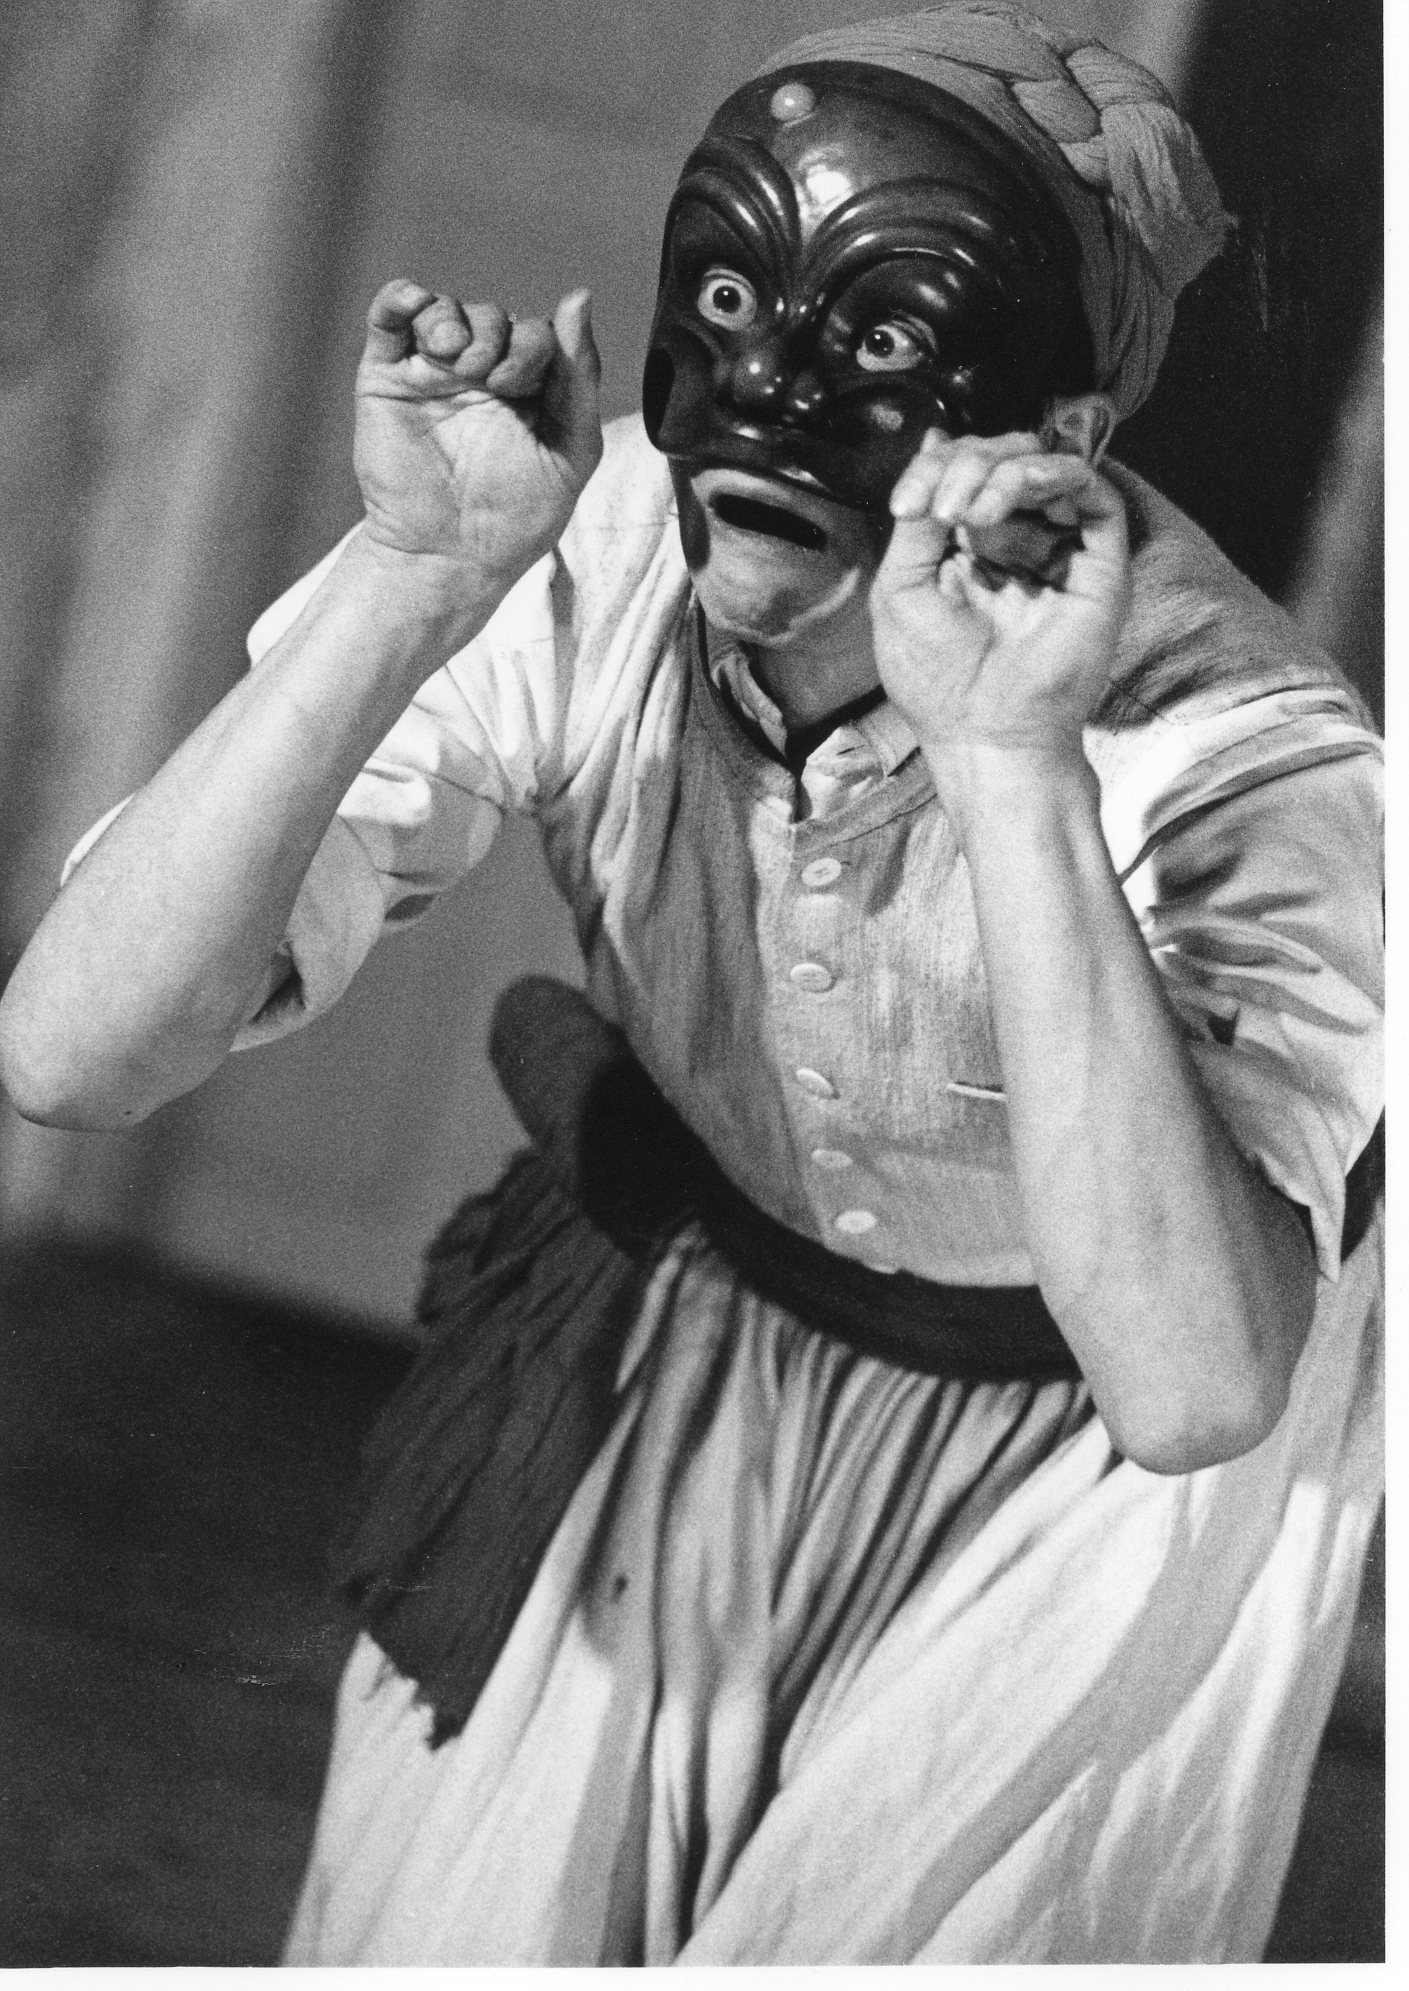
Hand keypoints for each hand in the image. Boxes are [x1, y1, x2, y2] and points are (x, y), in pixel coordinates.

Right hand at [352, 279, 602, 592]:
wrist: (450, 557)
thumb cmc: (516, 519)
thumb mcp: (570, 450)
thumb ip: (579, 377)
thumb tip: (579, 296)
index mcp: (527, 393)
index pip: (537, 335)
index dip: (533, 347)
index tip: (518, 389)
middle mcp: (480, 377)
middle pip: (492, 318)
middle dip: (494, 339)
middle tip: (488, 381)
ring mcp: (432, 375)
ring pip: (445, 311)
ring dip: (454, 321)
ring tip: (455, 359)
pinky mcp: (386, 378)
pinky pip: (391, 318)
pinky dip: (402, 298)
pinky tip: (415, 302)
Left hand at [870, 430, 1130, 773]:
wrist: (985, 732)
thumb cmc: (938, 677)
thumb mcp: (902, 585)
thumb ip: (919, 515)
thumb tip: (933, 441)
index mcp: (970, 545)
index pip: (962, 472)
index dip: (934, 467)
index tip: (906, 504)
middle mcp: (1018, 540)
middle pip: (1002, 456)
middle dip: (965, 464)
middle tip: (942, 507)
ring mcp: (1060, 549)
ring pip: (1043, 463)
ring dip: (999, 470)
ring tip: (970, 512)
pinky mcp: (1099, 562)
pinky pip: (1091, 488)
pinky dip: (1049, 473)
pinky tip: (1010, 496)